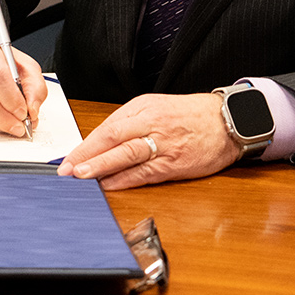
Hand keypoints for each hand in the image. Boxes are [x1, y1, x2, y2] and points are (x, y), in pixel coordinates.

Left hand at [57, 92, 241, 188]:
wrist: (227, 121)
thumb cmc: (189, 115)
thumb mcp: (156, 108)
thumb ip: (129, 123)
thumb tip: (100, 143)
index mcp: (143, 108)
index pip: (107, 127)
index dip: (85, 144)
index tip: (67, 158)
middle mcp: (151, 123)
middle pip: (112, 138)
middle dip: (86, 155)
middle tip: (67, 169)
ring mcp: (163, 144)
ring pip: (126, 155)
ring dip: (101, 167)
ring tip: (82, 177)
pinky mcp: (175, 163)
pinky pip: (145, 173)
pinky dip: (125, 180)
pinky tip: (109, 186)